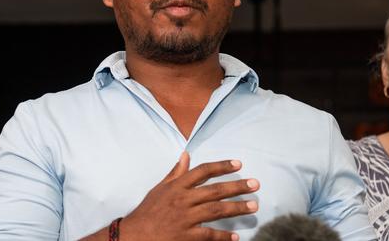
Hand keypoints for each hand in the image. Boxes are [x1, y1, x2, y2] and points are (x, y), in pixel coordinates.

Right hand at [120, 152, 258, 240]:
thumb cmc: (147, 212)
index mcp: (177, 186)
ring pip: (215, 211)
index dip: (221, 166)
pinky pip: (208, 235)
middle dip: (237, 187)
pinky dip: (222, 236)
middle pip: (214, 190)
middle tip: (255, 184)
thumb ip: (175, 173)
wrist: (132, 236)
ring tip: (253, 206)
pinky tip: (235, 236)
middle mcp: (182, 200)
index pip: (203, 171)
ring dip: (236, 208)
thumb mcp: (159, 189)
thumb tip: (186, 155)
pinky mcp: (185, 236)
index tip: (238, 164)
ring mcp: (184, 218)